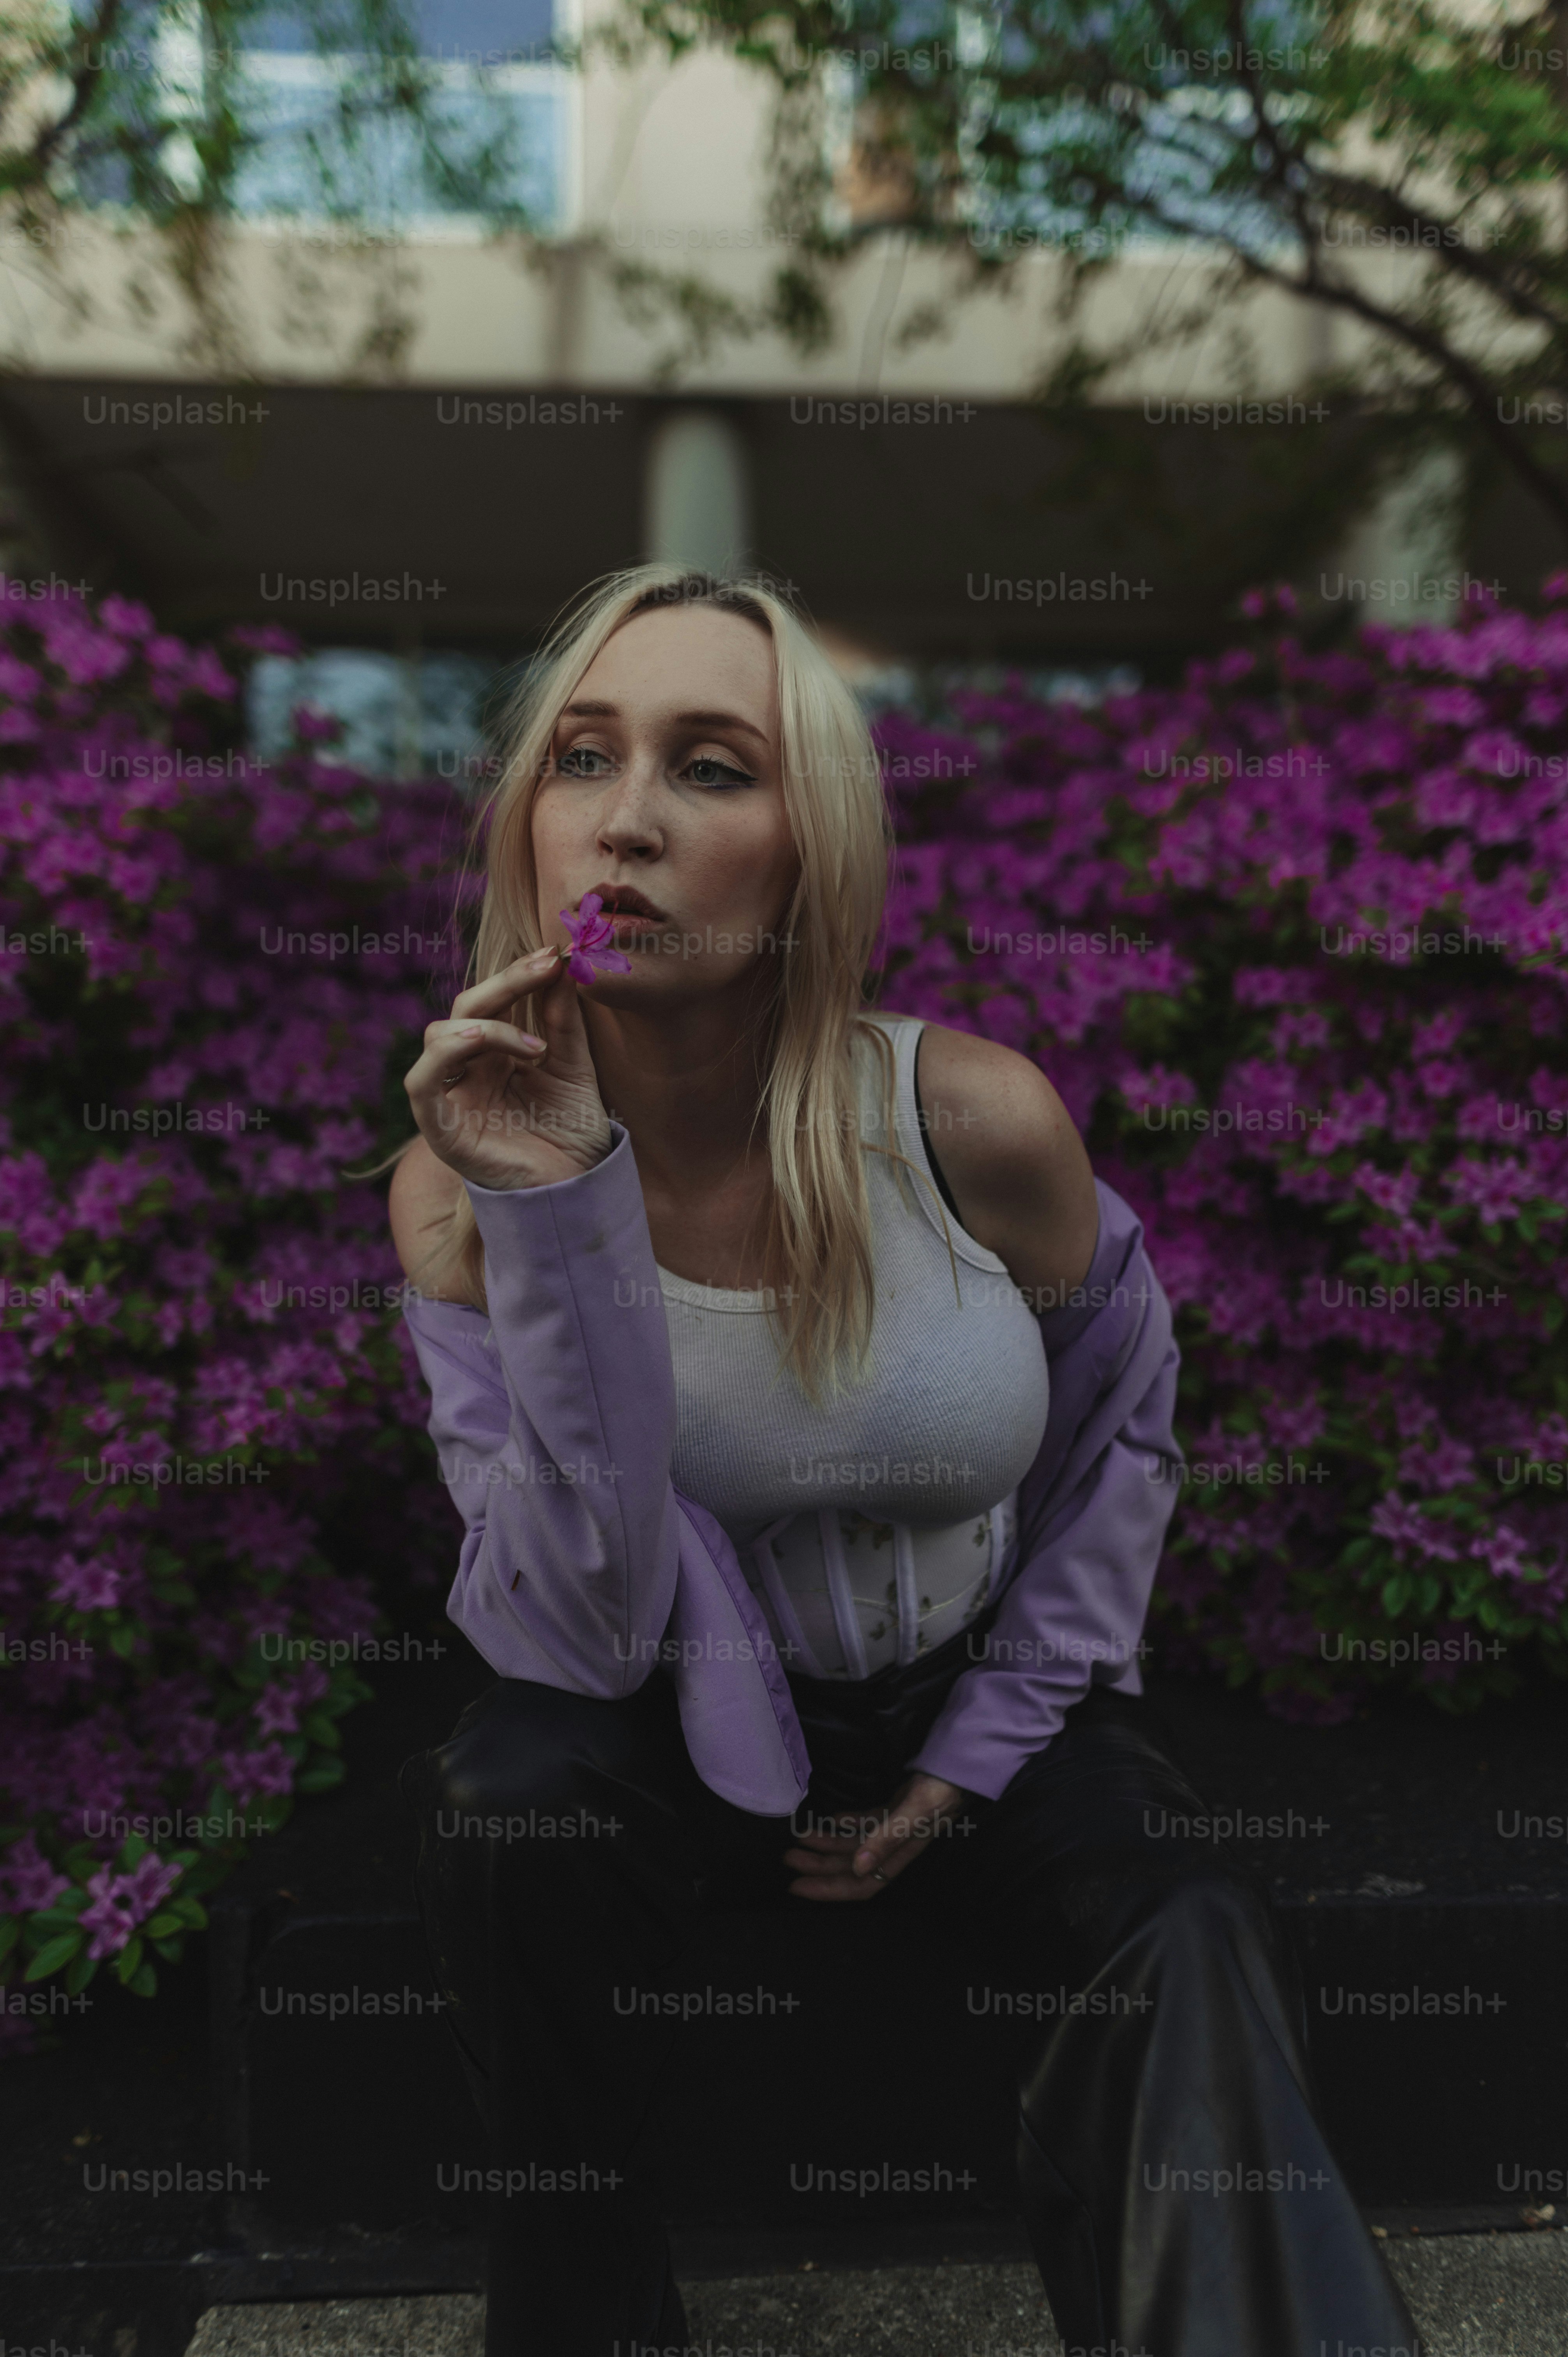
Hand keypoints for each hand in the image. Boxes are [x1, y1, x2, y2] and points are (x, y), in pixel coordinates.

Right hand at [404, 946, 613, 1191]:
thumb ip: (563, 1019)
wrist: (579, 1190)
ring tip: (536, 1048)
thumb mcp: (574, 1067)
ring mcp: (451, 1097)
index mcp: (495, 1054)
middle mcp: (467, 1070)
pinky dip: (441, 1056)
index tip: (553, 953)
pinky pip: (420, 1084)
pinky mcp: (441, 1129)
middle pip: (464, 1008)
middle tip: (545, 968)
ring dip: (486, 1026)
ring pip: (438, 1036)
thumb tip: (562, 962)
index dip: (517, 973)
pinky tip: (477, 1042)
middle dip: (504, 983)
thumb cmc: (572, 1132)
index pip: (492, 1000)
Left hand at [782, 1772, 969, 1901]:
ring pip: (852, 1844)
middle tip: (786, 1856)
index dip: (828, 1890)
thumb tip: (858, 1867)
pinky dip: (845, 1822)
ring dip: (825, 1842)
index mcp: (899, 1856)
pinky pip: (864, 1823)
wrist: (960, 1766)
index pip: (860, 1884)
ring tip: (798, 1836)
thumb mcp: (915, 1812)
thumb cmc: (941, 1791)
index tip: (796, 1887)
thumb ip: (888, 1837)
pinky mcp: (893, 1810)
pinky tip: (829, 1819)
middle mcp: (892, 1847)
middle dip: (818, 1866)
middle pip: (849, 1866)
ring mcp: (892, 1829)